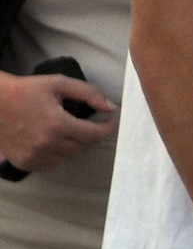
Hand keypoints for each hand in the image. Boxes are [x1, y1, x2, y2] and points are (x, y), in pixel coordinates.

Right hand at [0, 71, 115, 172]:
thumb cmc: (25, 90)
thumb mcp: (59, 84)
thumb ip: (89, 93)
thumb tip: (111, 108)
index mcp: (57, 125)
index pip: (95, 135)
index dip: (108, 128)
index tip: (110, 121)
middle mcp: (47, 144)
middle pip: (84, 147)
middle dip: (89, 134)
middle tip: (84, 122)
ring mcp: (35, 156)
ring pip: (70, 156)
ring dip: (73, 144)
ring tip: (64, 129)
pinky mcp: (25, 163)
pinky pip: (53, 164)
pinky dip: (58, 154)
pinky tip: (52, 140)